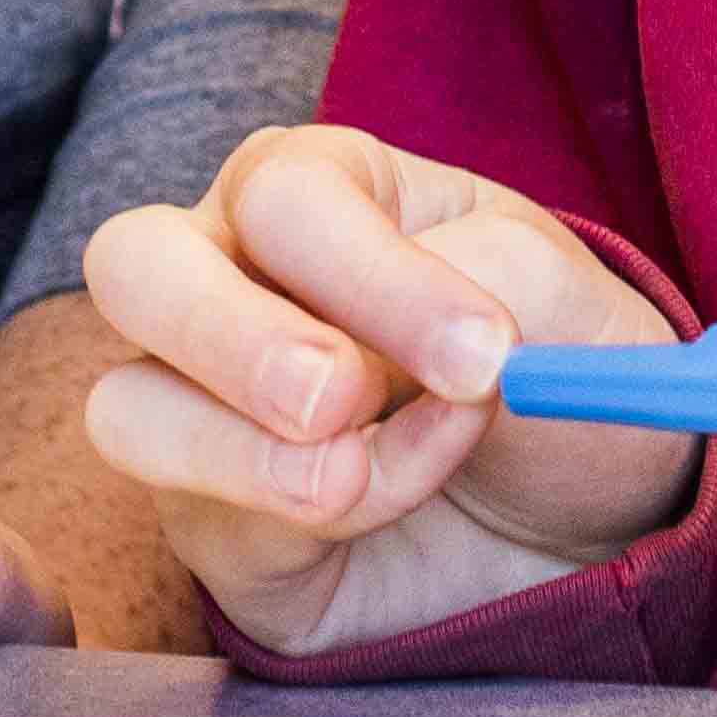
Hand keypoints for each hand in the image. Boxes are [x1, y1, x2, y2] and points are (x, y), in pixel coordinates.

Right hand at [70, 124, 699, 660]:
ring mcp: (204, 407)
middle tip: (339, 400)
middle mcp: (230, 279)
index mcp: (314, 189)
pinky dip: (301, 521)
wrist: (590, 510)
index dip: (371, 277)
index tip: (482, 353)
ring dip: (241, 451)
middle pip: (133, 267)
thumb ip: (490, 280)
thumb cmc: (561, 370)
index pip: (282, 199)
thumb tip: (422, 343)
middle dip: (229, 337)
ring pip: (126, 410)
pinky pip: (204, 524)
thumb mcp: (563, 299)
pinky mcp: (216, 526)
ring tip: (355, 476)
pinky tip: (389, 502)